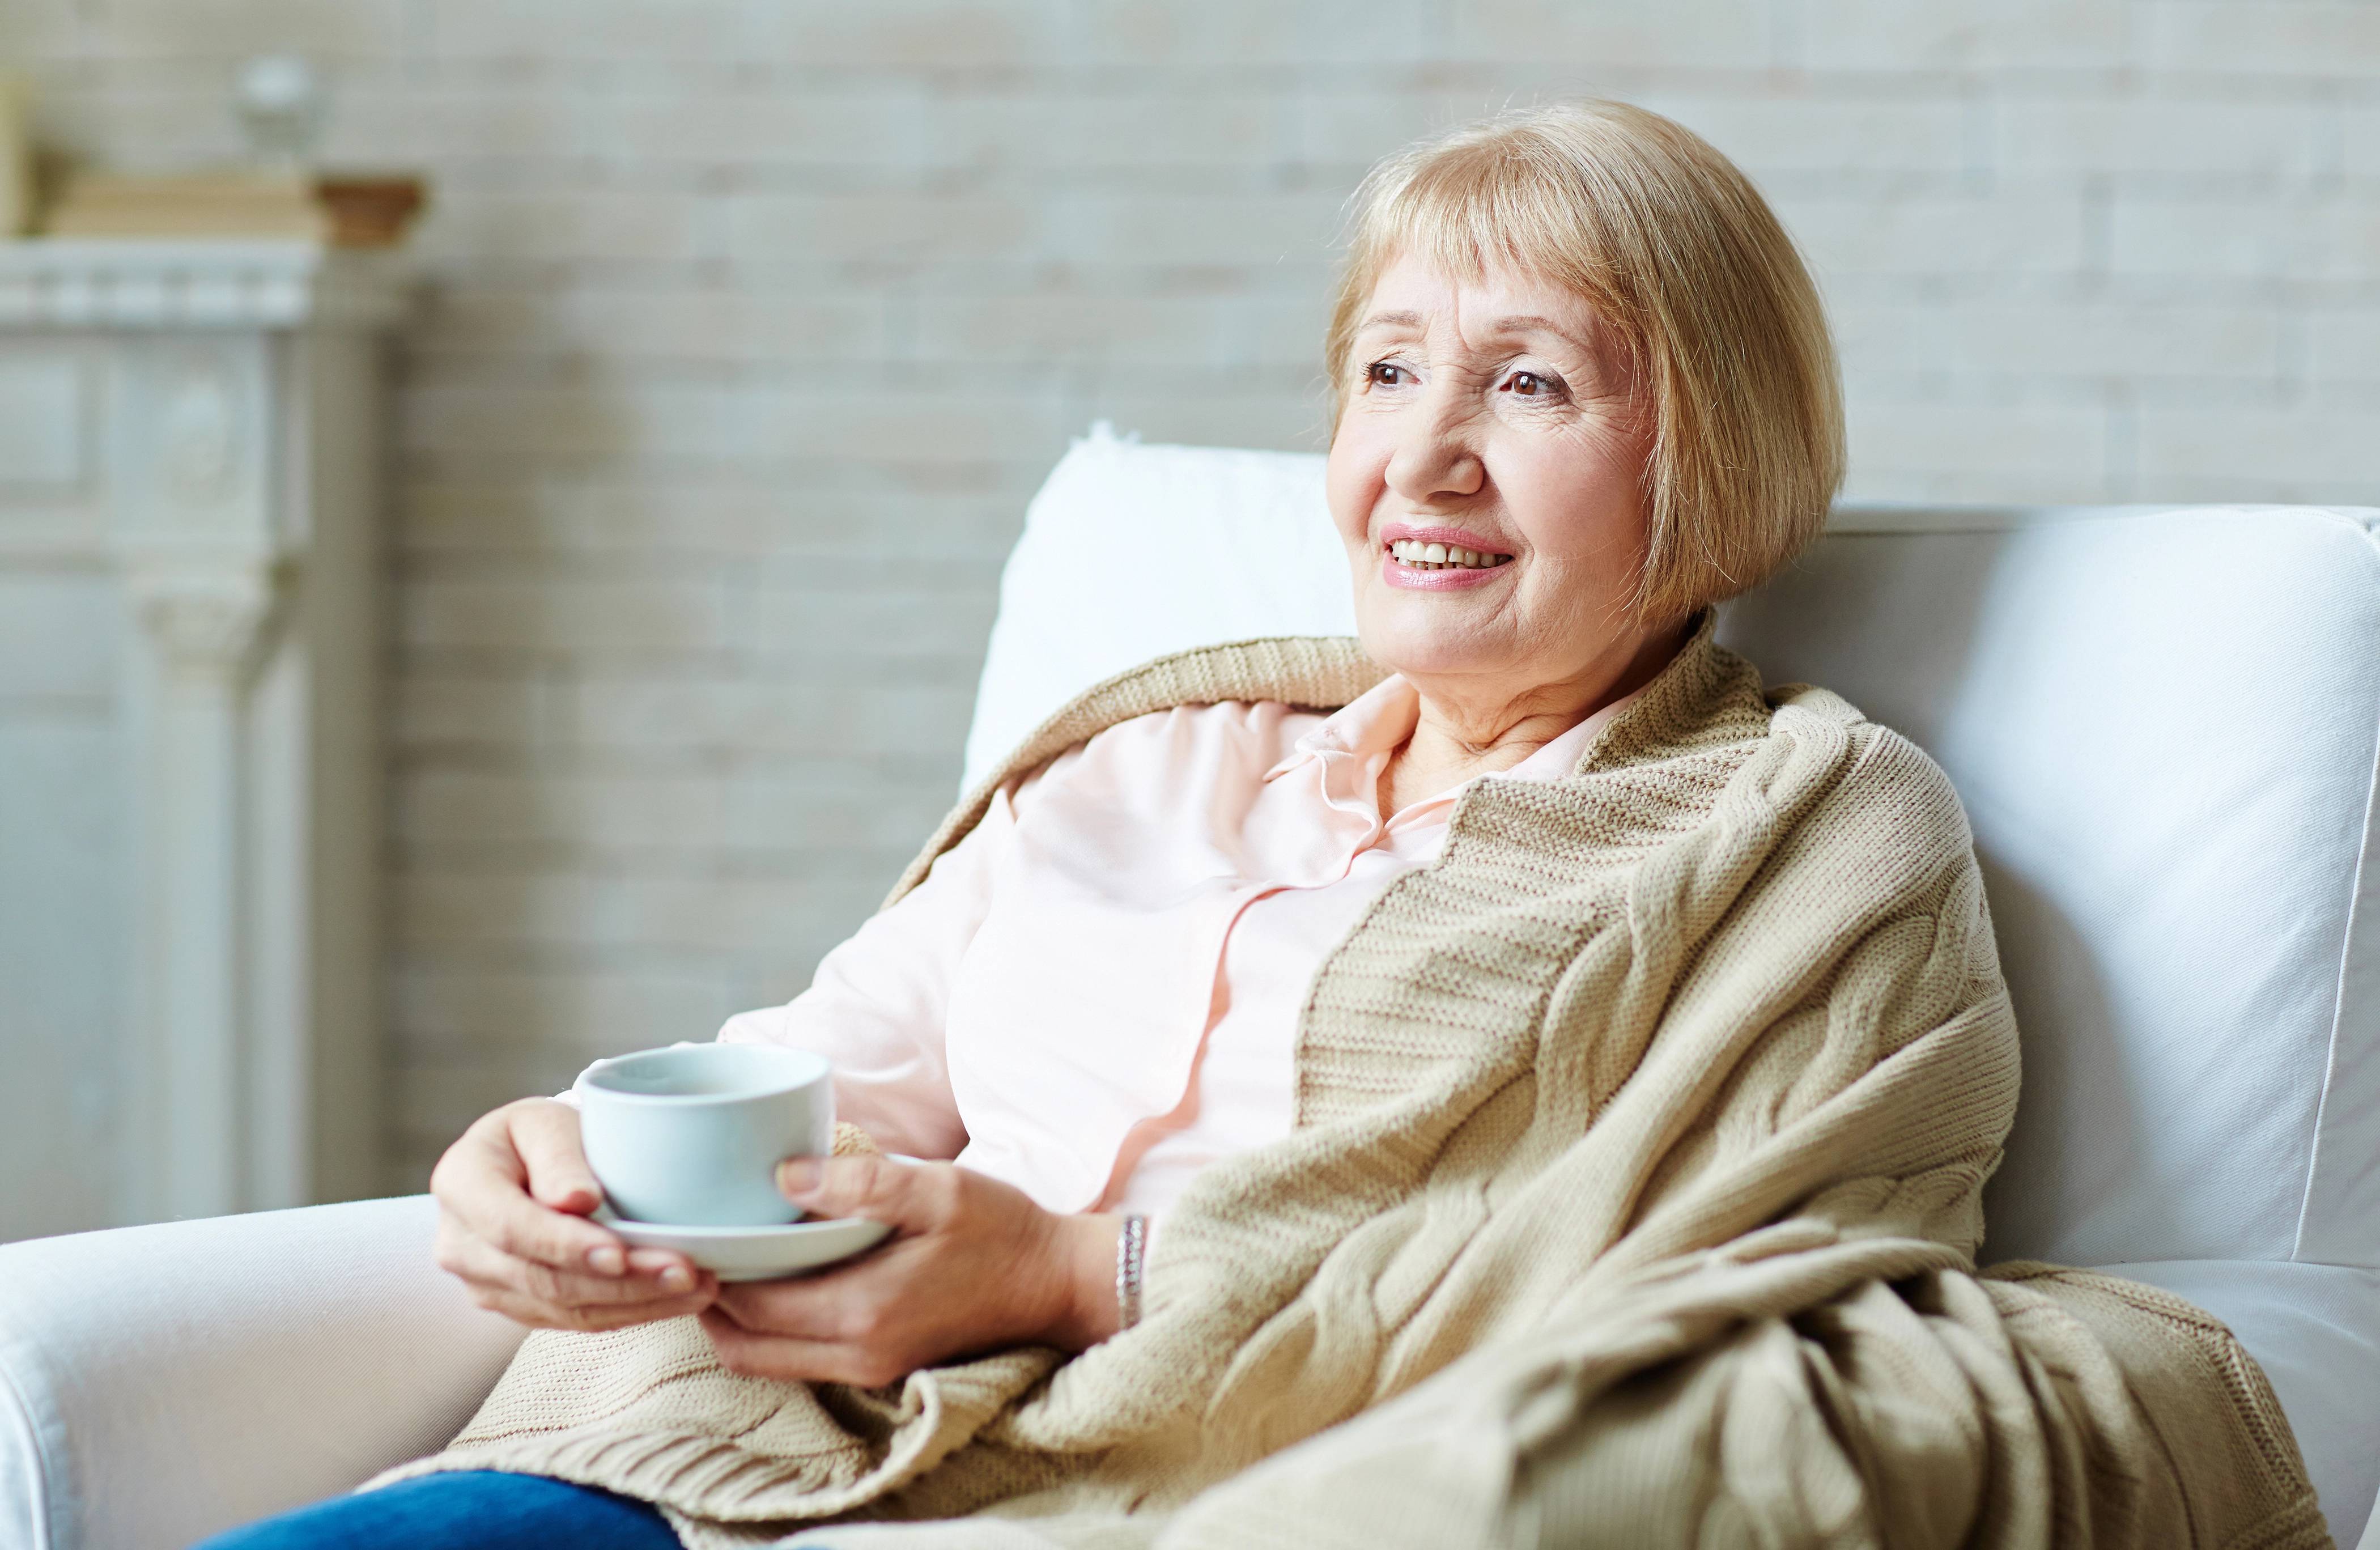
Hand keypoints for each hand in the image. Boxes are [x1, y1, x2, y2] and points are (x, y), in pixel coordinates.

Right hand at [430, 1097, 719, 1330]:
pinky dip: (628, 1312)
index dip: (566, 1245)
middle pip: (543, 1278)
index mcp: (462, 1183)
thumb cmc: (540, 1134)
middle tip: (687, 1273)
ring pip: (564, 1309)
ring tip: (698, 1287)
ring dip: (636, 1303)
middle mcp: (461, 1244)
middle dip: (621, 1282)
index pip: (512, 1227)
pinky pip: (574, 1320)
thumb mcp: (545, 1122)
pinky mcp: (518, 1306)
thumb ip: (559, 1157)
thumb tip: (576, 1201)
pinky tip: (675, 1299)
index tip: (620, 1253)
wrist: (526, 1160)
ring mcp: (485, 1284)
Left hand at [699, 1155, 1119, 1388]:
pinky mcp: (878, 1365)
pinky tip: (773, 1279)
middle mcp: (858, 1352)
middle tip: (693, 1248)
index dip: (708, 1273)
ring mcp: (868, 1367)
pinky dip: (769, 1327)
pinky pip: (798, 1357)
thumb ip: (860, 1183)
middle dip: (707, 1301)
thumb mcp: (938, 1189)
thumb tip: (784, 1174)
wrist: (1055, 1283)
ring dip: (735, 1317)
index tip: (687, 1231)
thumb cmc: (1001, 1229)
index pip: (752, 1305)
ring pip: (766, 1358)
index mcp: (864, 1309)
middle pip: (744, 1345)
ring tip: (725, 1259)